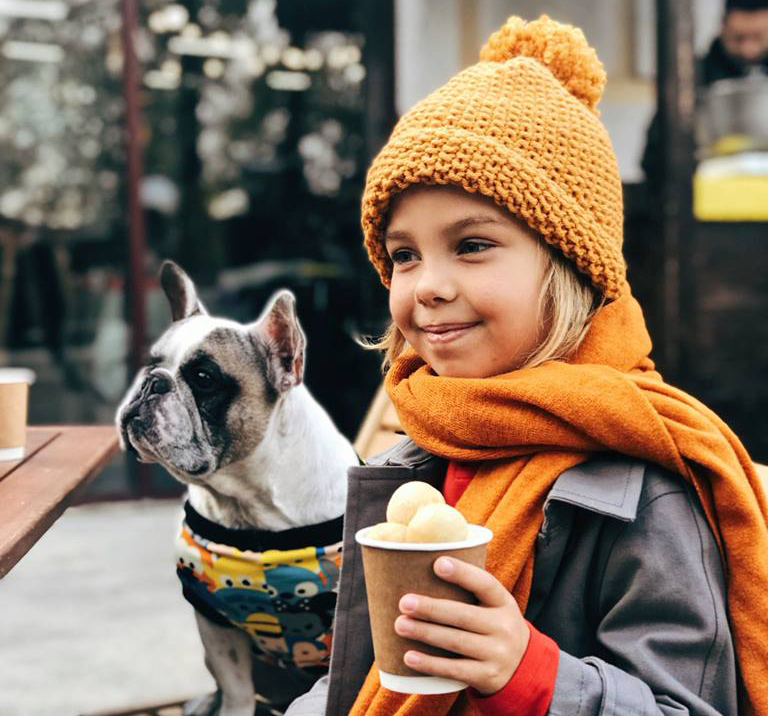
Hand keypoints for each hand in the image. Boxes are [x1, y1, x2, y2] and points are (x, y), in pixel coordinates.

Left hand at [394, 556, 528, 694]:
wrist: (523, 667)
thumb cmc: (493, 625)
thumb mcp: (494, 606)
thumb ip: (469, 591)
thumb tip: (421, 569)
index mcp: (503, 602)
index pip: (485, 584)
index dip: (463, 573)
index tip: (438, 563)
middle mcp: (504, 627)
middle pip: (463, 616)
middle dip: (431, 609)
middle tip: (404, 602)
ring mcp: (497, 654)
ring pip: (456, 642)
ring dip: (425, 633)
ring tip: (400, 625)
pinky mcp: (487, 676)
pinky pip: (454, 670)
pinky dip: (430, 664)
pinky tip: (409, 657)